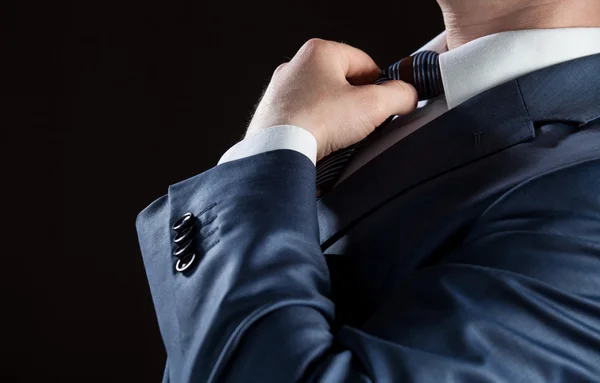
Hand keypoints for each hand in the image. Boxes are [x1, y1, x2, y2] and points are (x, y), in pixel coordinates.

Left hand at [246, 38, 418, 160]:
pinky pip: (304, 118)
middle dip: (357, 104)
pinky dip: (316, 129)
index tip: (387, 105)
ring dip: (336, 118)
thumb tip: (408, 96)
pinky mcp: (272, 115)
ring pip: (322, 102)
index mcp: (319, 52)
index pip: (365, 63)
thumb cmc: (317, 122)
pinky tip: (321, 143)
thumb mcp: (372, 106)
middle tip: (365, 124)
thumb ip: (399, 95)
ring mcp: (281, 91)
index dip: (381, 86)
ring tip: (341, 137)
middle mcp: (295, 66)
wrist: (277, 150)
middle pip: (342, 83)